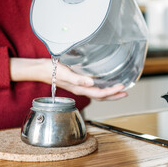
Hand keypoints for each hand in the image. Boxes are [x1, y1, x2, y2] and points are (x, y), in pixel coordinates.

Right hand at [10, 58, 127, 100]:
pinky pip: (93, 88)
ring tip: (120, 89)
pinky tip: (105, 83)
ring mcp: (80, 87)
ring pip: (98, 94)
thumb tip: (91, 83)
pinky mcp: (78, 83)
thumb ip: (77, 79)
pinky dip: (102, 87)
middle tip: (126, 92)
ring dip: (110, 93)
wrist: (41, 69)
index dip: (111, 92)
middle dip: (114, 96)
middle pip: (101, 97)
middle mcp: (81, 90)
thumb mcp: (64, 73)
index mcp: (79, 89)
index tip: (121, 86)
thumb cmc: (52, 70)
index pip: (99, 94)